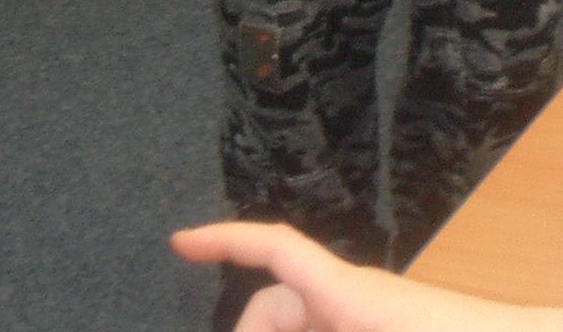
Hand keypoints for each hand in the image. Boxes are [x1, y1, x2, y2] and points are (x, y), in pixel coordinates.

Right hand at [171, 223, 562, 331]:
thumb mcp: (361, 322)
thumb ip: (305, 323)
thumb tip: (262, 323)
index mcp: (345, 294)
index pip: (274, 248)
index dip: (224, 240)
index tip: (178, 243)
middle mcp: (352, 300)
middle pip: (275, 309)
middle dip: (249, 331)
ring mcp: (368, 318)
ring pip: (302, 326)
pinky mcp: (383, 331)